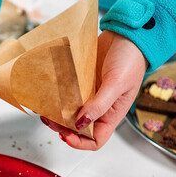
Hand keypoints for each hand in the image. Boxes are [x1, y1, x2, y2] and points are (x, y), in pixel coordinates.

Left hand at [42, 30, 146, 149]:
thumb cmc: (131, 59)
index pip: (96, 139)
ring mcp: (88, 94)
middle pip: (78, 128)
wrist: (127, 34)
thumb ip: (100, 104)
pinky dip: (56, 97)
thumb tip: (81, 123)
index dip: (80, 142)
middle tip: (49, 120)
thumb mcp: (117, 84)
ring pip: (69, 112)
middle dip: (62, 128)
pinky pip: (66, 94)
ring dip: (56, 114)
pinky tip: (47, 94)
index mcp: (112, 114)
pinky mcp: (80, 81)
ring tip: (44, 109)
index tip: (65, 135)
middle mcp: (99, 107)